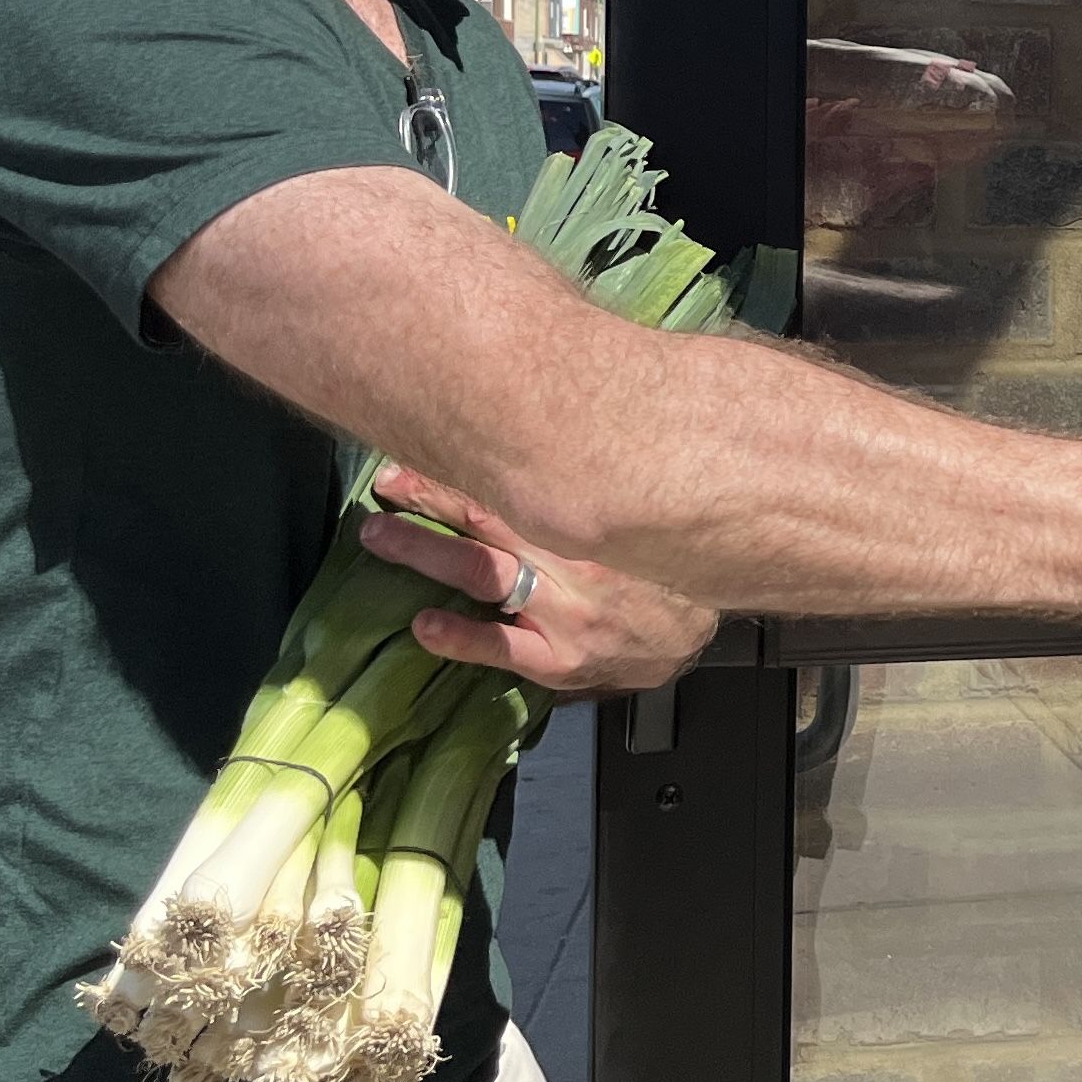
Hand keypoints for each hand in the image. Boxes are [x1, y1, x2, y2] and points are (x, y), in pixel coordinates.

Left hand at [362, 463, 719, 694]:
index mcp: (588, 513)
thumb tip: (556, 420)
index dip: (459, 464)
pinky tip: (425, 626)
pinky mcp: (565, 660)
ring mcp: (566, 609)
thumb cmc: (664, 564)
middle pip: (491, 516)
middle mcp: (573, 555)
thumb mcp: (640, 505)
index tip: (414, 445)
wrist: (701, 630)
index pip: (514, 479)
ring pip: (486, 573)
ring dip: (426, 550)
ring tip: (380, 534)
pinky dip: (462, 637)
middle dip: (431, 496)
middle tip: (386, 482)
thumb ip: (596, 476)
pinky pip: (506, 648)